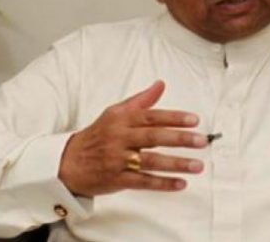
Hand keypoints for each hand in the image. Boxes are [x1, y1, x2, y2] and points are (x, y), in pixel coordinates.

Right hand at [58, 80, 206, 196]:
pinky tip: (181, 183)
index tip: (194, 120)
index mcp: (121, 120)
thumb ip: (141, 101)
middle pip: (153, 137)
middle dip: (179, 139)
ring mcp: (118, 160)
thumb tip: (160, 85)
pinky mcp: (117, 179)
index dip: (174, 118)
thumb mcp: (115, 113)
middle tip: (201, 141)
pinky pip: (143, 182)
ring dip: (176, 164)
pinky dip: (163, 183)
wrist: (69, 161)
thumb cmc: (97, 135)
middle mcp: (119, 138)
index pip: (151, 116)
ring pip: (150, 161)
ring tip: (197, 165)